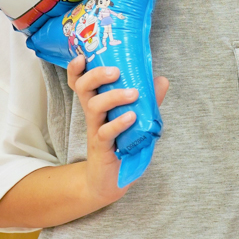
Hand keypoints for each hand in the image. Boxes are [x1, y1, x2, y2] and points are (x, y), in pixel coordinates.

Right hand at [68, 55, 167, 207]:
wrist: (111, 181)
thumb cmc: (121, 144)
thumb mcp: (136, 118)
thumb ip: (149, 99)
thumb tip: (162, 79)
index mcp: (97, 102)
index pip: (80, 81)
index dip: (77, 69)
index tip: (83, 56)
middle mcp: (93, 114)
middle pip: (83, 88)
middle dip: (96, 75)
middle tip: (115, 71)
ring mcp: (96, 130)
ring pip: (94, 107)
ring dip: (113, 97)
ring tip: (133, 94)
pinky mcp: (102, 148)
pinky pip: (106, 133)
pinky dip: (118, 123)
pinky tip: (131, 117)